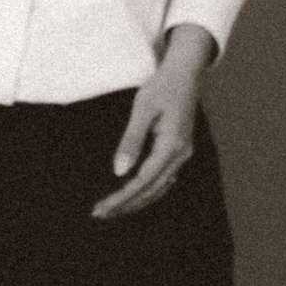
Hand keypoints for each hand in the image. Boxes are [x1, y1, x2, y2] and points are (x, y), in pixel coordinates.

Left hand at [93, 24, 214, 218]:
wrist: (185, 72)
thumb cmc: (162, 86)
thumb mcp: (143, 109)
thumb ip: (131, 141)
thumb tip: (119, 171)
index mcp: (172, 145)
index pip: (143, 181)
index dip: (121, 197)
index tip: (101, 207)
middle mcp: (181, 154)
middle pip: (152, 190)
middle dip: (126, 205)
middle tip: (99, 214)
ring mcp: (183, 153)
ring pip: (160, 187)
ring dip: (136, 201)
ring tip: (112, 209)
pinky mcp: (179, 150)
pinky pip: (164, 178)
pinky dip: (147, 190)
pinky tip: (133, 194)